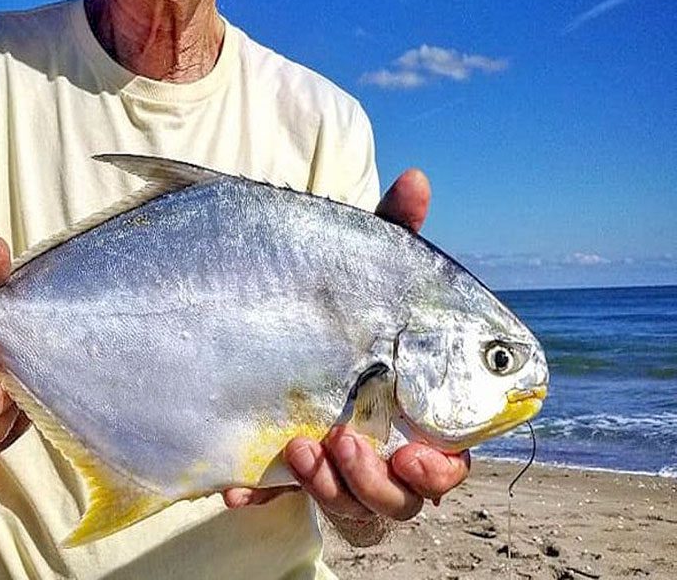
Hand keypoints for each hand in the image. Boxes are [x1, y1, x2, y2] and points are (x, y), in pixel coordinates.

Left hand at [223, 170, 470, 539]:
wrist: (260, 321)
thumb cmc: (334, 301)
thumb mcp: (359, 267)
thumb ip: (390, 234)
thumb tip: (415, 178)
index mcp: (418, 411)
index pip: (449, 457)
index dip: (442, 466)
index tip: (419, 455)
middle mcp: (382, 447)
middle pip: (403, 497)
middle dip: (380, 483)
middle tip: (347, 443)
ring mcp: (331, 466)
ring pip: (348, 508)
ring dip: (329, 488)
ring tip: (299, 448)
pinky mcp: (281, 474)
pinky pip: (276, 500)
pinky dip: (260, 494)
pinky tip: (237, 487)